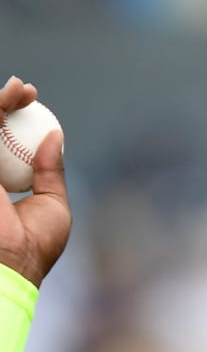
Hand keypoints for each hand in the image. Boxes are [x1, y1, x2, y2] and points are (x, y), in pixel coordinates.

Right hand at [0, 76, 68, 286]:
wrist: (12, 261)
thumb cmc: (34, 243)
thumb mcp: (53, 205)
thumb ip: (51, 171)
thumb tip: (56, 137)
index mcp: (0, 183)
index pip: (3, 143)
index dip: (15, 121)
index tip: (35, 107)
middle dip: (6, 104)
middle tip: (27, 91)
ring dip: (1, 102)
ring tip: (23, 90)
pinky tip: (11, 97)